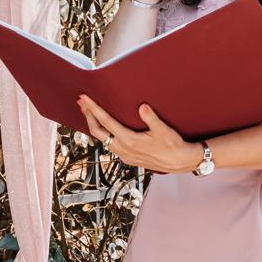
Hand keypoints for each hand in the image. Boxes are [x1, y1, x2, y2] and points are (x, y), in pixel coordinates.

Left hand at [77, 95, 206, 173]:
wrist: (179, 162)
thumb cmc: (173, 146)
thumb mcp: (163, 130)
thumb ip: (151, 118)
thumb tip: (142, 107)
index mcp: (129, 141)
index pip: (105, 121)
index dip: (94, 109)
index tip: (85, 99)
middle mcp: (122, 149)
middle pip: (97, 131)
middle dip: (88, 115)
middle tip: (81, 102)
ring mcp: (124, 154)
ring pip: (102, 139)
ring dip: (95, 125)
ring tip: (89, 112)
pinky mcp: (127, 158)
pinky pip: (110, 145)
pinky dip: (103, 134)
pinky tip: (104, 128)